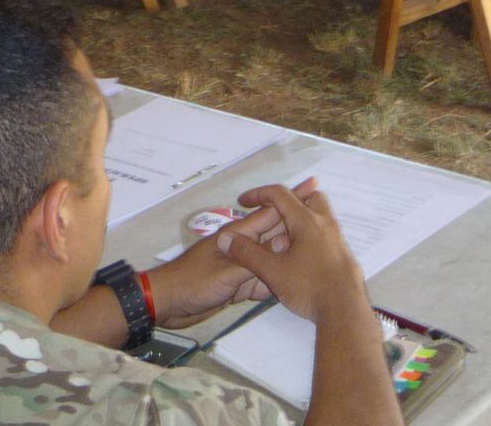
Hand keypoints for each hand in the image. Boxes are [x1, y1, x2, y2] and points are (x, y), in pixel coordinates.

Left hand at [146, 178, 318, 328]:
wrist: (166, 303)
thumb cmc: (192, 283)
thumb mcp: (224, 273)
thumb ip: (252, 260)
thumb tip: (282, 246)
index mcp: (237, 236)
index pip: (270, 213)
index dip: (291, 200)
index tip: (313, 187)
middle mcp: (242, 247)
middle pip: (275, 234)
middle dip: (297, 225)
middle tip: (323, 217)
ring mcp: (240, 267)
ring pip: (271, 258)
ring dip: (290, 253)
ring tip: (315, 249)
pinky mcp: (237, 285)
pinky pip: (263, 279)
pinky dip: (277, 279)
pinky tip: (292, 280)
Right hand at [215, 182, 369, 327]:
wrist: (345, 310)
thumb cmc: (309, 287)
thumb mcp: (272, 272)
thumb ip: (248, 253)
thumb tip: (225, 239)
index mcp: (306, 221)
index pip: (280, 194)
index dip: (258, 194)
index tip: (243, 202)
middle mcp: (325, 224)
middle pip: (308, 197)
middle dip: (287, 201)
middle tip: (270, 215)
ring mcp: (337, 239)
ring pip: (319, 216)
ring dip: (300, 220)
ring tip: (282, 239)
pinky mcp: (343, 254)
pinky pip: (325, 233)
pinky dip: (309, 235)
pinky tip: (299, 258)